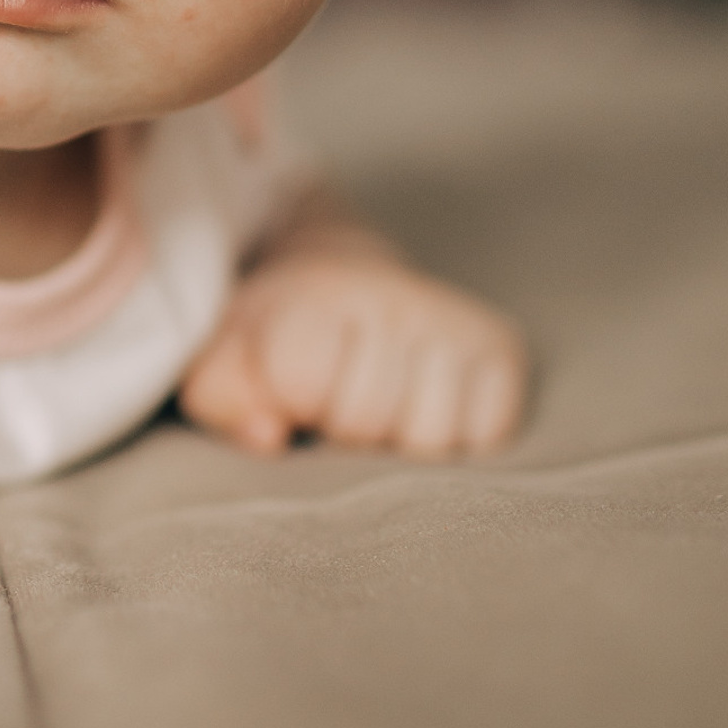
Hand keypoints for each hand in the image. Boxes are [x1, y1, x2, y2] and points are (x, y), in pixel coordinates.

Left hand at [179, 220, 526, 458]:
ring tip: (384, 404)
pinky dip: (462, 438)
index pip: (302, 379)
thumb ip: (225, 399)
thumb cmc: (275, 345)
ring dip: (404, 440)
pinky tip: (429, 404)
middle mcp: (390, 294)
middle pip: (369, 421)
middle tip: (341, 397)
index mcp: (315, 292)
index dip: (293, 400)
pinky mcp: (502, 345)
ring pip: (434, 437)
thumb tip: (270, 435)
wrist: (339, 287)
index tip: (294, 385)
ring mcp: (451, 318)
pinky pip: (490, 434)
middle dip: (346, 428)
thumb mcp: (225, 365)